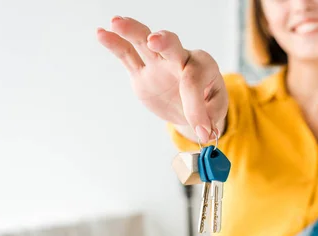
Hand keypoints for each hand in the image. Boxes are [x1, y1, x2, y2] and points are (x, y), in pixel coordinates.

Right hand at [96, 16, 227, 141]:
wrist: (189, 106)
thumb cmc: (207, 103)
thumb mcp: (216, 110)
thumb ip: (211, 117)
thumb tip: (207, 131)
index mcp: (203, 66)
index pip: (194, 82)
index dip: (197, 108)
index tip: (202, 131)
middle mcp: (180, 58)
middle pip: (171, 45)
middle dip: (164, 41)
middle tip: (155, 40)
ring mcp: (158, 62)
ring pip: (144, 42)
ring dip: (132, 31)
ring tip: (116, 22)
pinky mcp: (141, 71)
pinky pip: (127, 55)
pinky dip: (114, 44)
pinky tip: (101, 33)